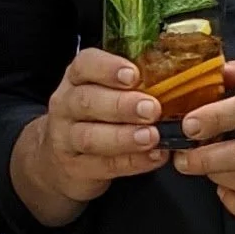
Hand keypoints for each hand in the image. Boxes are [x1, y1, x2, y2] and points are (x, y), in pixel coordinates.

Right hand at [10, 46, 168, 224]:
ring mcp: (66, 138)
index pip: (85, 65)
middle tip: (151, 109)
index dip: (108, 68)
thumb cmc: (93, 118)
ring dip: (124, 137)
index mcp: (77, 79)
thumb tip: (176, 77)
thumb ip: (131, 85)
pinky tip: (153, 156)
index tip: (133, 75)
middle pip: (87, 101)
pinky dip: (132, 162)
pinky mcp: (76, 168)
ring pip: (91, 137)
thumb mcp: (103, 92)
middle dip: (121, 105)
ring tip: (152, 137)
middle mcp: (66, 105)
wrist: (58, 159)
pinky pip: (104, 165)